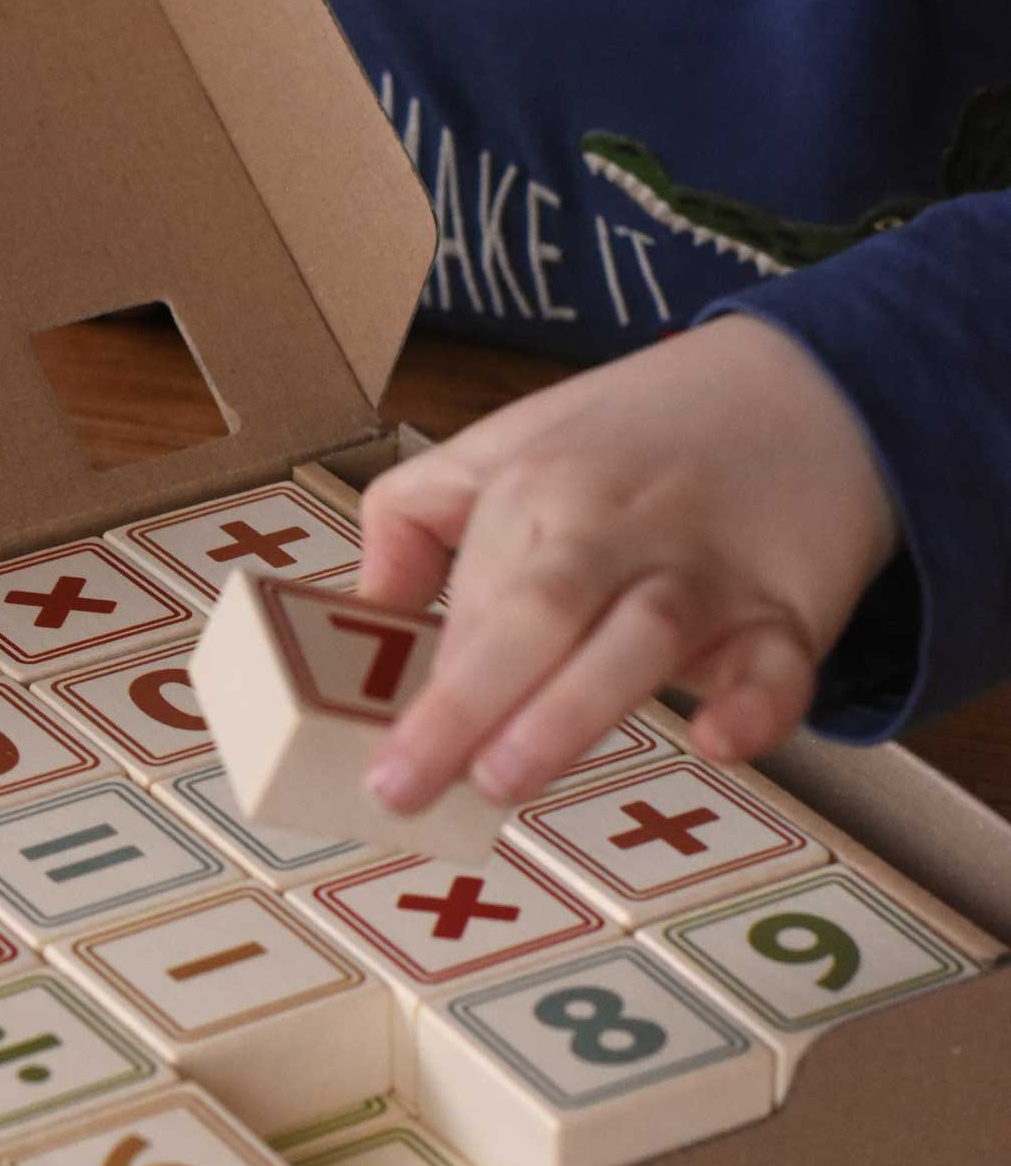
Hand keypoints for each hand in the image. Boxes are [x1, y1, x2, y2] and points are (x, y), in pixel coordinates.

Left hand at [358, 315, 900, 810]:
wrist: (803, 381)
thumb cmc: (638, 434)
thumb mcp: (503, 444)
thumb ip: (415, 520)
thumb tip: (363, 612)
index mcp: (536, 492)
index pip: (470, 600)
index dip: (423, 687)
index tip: (378, 764)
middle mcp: (616, 531)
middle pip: (536, 612)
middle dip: (466, 700)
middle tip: (407, 783)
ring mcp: (705, 572)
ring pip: (638, 636)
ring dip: (570, 708)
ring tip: (506, 774)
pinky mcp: (787, 610)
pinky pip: (779, 662)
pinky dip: (756, 703)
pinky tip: (721, 740)